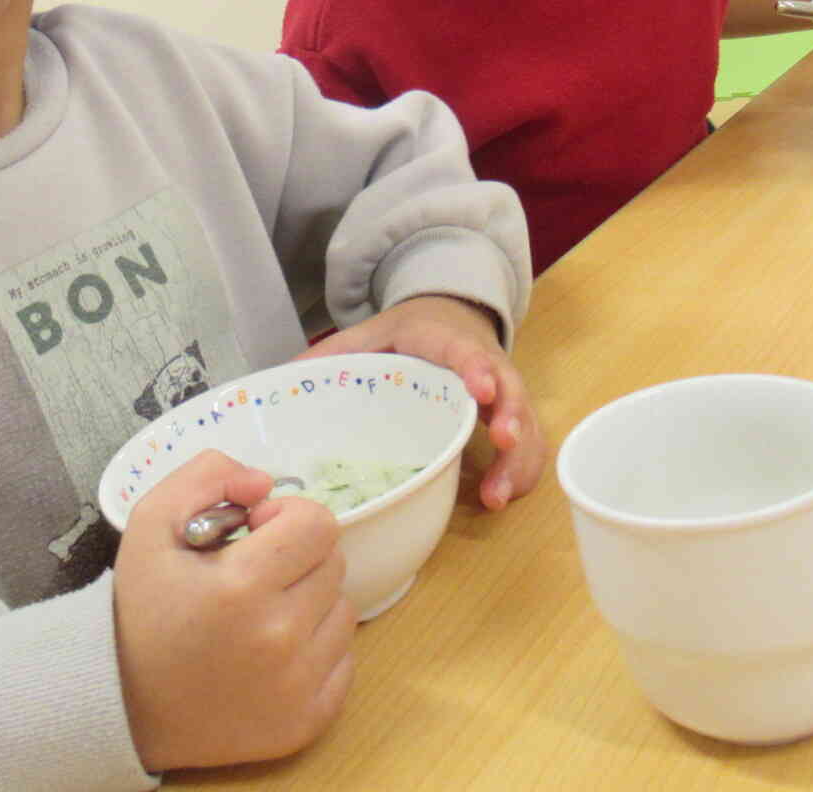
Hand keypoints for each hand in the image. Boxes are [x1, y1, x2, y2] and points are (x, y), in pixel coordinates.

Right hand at [115, 450, 355, 770]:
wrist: (125, 710)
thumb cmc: (141, 614)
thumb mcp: (150, 525)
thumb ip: (205, 476)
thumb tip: (264, 483)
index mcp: (241, 585)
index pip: (318, 524)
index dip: (288, 516)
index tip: (256, 532)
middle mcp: (279, 637)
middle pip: (334, 563)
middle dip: (298, 557)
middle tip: (254, 575)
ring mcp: (299, 685)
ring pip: (342, 609)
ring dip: (310, 602)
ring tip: (261, 615)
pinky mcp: (309, 721)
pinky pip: (344, 659)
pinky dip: (317, 649)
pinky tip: (273, 654)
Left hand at [300, 296, 542, 510]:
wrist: (449, 313)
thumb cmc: (408, 332)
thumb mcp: (369, 333)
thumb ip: (332, 353)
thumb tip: (285, 377)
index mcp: (446, 341)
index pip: (468, 351)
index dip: (478, 369)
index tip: (481, 392)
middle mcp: (486, 367)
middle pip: (511, 392)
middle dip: (512, 422)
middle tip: (503, 447)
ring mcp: (503, 395)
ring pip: (527, 425)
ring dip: (518, 461)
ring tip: (497, 498)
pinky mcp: (510, 417)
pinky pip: (527, 445)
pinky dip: (521, 472)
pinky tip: (501, 499)